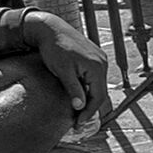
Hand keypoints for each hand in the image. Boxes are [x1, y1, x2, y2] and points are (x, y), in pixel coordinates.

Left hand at [23, 10, 111, 131]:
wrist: (50, 28)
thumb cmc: (54, 49)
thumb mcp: (62, 71)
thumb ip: (73, 89)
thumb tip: (80, 107)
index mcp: (97, 67)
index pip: (98, 96)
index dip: (89, 112)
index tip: (77, 124)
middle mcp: (102, 63)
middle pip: (100, 92)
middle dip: (89, 108)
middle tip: (77, 122)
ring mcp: (99, 59)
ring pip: (97, 85)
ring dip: (88, 99)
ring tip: (76, 111)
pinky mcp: (93, 57)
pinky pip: (93, 78)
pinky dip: (87, 89)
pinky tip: (77, 95)